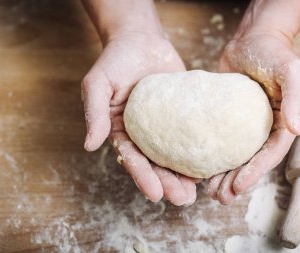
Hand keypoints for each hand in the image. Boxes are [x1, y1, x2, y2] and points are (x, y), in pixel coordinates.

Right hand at [82, 32, 197, 205]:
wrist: (141, 40)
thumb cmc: (116, 60)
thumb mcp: (98, 84)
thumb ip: (95, 113)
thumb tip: (89, 145)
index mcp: (121, 131)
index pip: (131, 159)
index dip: (142, 177)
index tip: (155, 195)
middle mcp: (143, 134)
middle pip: (155, 164)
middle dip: (167, 184)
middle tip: (182, 199)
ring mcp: (165, 127)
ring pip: (174, 156)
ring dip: (184, 176)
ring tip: (196, 193)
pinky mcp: (183, 116)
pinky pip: (190, 135)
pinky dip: (198, 151)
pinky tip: (210, 165)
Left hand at [208, 32, 299, 203]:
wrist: (250, 40)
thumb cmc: (273, 53)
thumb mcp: (290, 70)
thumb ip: (295, 98)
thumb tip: (296, 129)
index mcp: (281, 123)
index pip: (270, 153)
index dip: (256, 172)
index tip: (239, 186)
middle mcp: (262, 128)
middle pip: (251, 161)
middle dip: (236, 181)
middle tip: (220, 198)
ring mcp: (242, 125)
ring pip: (233, 156)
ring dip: (222, 175)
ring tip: (208, 192)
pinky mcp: (224, 118)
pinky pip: (218, 140)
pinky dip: (210, 155)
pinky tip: (197, 167)